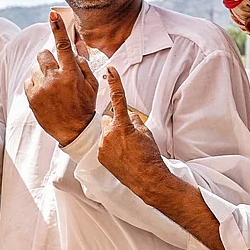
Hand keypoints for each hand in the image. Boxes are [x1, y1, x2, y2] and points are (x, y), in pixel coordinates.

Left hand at [24, 11, 98, 146]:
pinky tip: (45, 93)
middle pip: (43, 54)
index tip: (52, 14)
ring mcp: (41, 89)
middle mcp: (54, 79)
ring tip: (52, 86)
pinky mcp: (31, 97)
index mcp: (71, 74)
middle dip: (48, 58)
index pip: (64, 46)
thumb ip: (84, 63)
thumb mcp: (92, 84)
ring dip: (42, 72)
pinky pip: (28, 80)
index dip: (58, 28)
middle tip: (56, 69)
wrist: (74, 131)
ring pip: (35, 68)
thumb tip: (77, 45)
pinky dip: (36, 83)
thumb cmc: (85, 105)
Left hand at [97, 66, 168, 196]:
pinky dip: (110, 148)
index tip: (110, 70)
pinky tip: (121, 157)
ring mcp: (102, 146)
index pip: (118, 99)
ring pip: (105, 133)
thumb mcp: (146, 133)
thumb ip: (134, 121)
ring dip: (112, 137)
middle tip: (128, 137)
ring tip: (125, 150)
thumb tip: (128, 114)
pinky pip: (102, 145)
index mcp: (122, 126)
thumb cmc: (150, 156)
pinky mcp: (99, 156)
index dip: (115, 83)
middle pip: (108, 120)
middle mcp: (109, 134)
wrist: (147, 179)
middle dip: (116, 123)